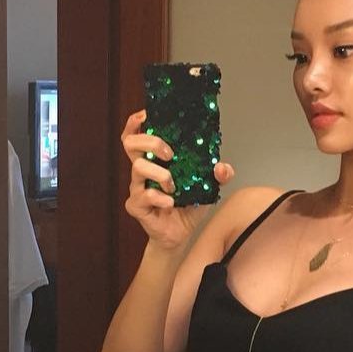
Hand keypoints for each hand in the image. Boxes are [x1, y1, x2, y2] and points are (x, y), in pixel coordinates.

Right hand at [120, 108, 234, 249]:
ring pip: (138, 168)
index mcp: (155, 160)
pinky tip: (170, 203)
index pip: (136, 134)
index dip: (136, 122)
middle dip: (151, 142)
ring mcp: (137, 188)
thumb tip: (222, 167)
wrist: (179, 236)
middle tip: (170, 154)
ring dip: (161, 173)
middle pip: (130, 143)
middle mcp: (142, 171)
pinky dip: (161, 198)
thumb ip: (218, 175)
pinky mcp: (136, 206)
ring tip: (173, 185)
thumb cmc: (187, 207)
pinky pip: (145, 195)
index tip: (147, 116)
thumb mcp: (208, 188)